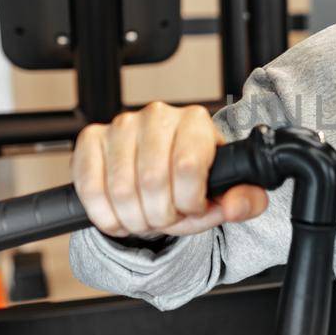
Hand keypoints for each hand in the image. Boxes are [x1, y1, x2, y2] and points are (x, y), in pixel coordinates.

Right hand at [72, 103, 269, 237]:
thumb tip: (236, 205)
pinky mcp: (90, 140)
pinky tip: (120, 217)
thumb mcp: (226, 193)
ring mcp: (121, 125)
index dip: (190, 202)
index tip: (192, 209)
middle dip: (161, 216)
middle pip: (153, 181)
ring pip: (121, 190)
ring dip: (134, 219)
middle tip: (166, 219)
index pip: (189, 166)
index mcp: (196, 122)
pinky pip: (90, 188)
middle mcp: (157, 116)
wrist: (157, 177)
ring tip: (145, 217)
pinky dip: (106, 216)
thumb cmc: (191, 182)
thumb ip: (245, 201)